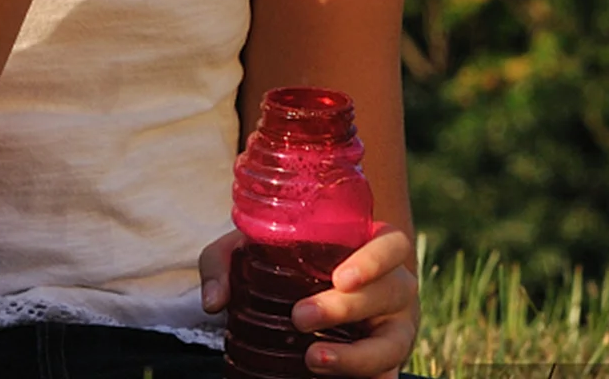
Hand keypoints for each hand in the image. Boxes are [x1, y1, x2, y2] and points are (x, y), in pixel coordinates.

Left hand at [199, 223, 419, 377]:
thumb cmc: (285, 263)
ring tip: (314, 360)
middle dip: (345, 308)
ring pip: (393, 344)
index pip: (392, 244)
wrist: (306, 299)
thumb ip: (224, 263)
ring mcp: (394, 329)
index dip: (375, 260)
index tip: (340, 277)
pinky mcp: (387, 365)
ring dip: (357, 356)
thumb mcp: (251, 250)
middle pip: (389, 293)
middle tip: (300, 317)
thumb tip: (214, 302)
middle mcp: (393, 287)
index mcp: (371, 246)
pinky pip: (388, 377)